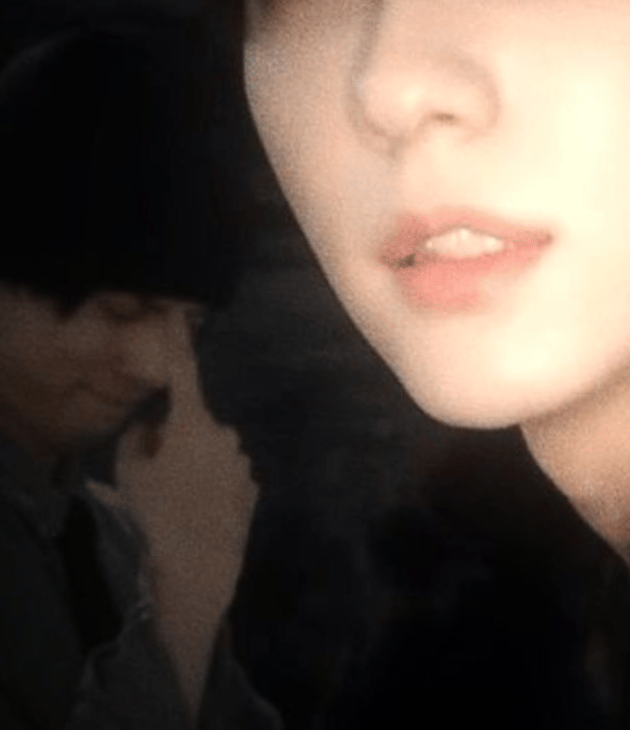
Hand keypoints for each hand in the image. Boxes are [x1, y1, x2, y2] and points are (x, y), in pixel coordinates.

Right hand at [115, 323, 257, 619]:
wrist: (201, 562)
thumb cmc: (159, 512)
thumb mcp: (131, 473)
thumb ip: (139, 438)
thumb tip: (155, 424)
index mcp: (194, 422)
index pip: (184, 372)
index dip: (178, 341)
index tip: (178, 313)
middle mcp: (225, 433)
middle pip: (194, 427)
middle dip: (178, 442)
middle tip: (160, 478)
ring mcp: (243, 460)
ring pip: (211, 455)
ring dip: (196, 469)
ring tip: (180, 505)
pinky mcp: (253, 486)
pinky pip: (225, 479)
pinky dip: (212, 491)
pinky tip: (202, 516)